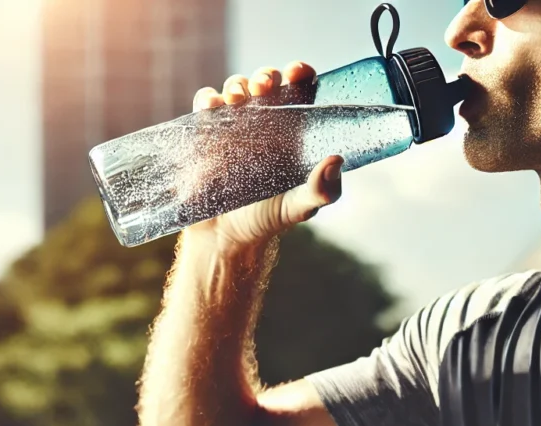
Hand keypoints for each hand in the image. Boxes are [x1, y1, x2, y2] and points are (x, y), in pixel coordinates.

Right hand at [188, 62, 343, 251]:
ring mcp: (233, 127)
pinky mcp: (206, 134)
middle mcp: (264, 124)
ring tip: (238, 99)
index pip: (299, 91)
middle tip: (266, 86)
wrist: (225, 237)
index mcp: (291, 132)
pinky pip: (205, 106)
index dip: (300, 74)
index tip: (297, 73)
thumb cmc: (267, 219)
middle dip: (266, 75)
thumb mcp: (300, 208)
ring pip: (235, 88)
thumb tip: (335, 160)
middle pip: (266, 82)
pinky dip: (207, 99)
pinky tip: (211, 105)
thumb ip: (322, 190)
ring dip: (236, 84)